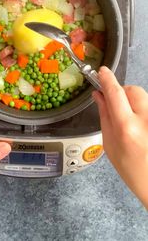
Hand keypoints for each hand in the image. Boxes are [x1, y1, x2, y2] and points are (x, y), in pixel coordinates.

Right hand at [93, 66, 147, 208]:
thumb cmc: (131, 170)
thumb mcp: (109, 144)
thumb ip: (104, 115)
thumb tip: (99, 95)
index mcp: (127, 128)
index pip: (115, 93)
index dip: (107, 79)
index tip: (102, 71)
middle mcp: (145, 121)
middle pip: (133, 90)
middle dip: (122, 92)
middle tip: (116, 104)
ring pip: (143, 97)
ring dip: (133, 101)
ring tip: (131, 120)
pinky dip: (141, 110)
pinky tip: (140, 125)